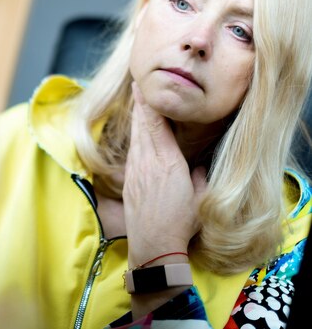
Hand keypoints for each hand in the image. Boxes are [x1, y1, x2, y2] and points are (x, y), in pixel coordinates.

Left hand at [123, 83, 206, 267]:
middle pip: (143, 127)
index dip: (151, 106)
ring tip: (136, 103)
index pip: (158, 126)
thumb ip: (201, 177)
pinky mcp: (129, 182)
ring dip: (136, 119)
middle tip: (137, 85)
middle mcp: (149, 163)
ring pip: (135, 139)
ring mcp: (136, 172)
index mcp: (169, 163)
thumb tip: (200, 167)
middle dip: (140, 105)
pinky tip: (135, 134)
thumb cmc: (182, 224)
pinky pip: (131, 153)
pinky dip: (133, 139)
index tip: (145, 88)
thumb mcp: (202, 198)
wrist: (153, 246)